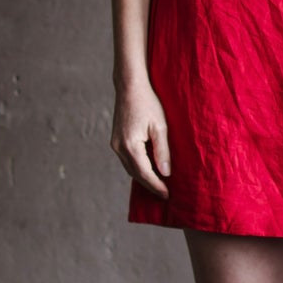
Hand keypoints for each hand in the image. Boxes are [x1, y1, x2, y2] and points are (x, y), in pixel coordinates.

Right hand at [110, 82, 171, 196]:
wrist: (130, 87)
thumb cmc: (148, 103)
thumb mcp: (160, 127)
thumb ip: (163, 151)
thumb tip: (166, 173)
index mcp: (130, 145)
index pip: (144, 173)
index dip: (156, 186)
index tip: (167, 195)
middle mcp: (119, 148)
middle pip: (135, 174)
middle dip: (150, 185)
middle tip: (165, 195)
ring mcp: (115, 144)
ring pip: (130, 168)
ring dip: (143, 177)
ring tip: (159, 185)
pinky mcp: (116, 140)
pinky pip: (127, 160)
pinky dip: (138, 168)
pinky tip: (149, 170)